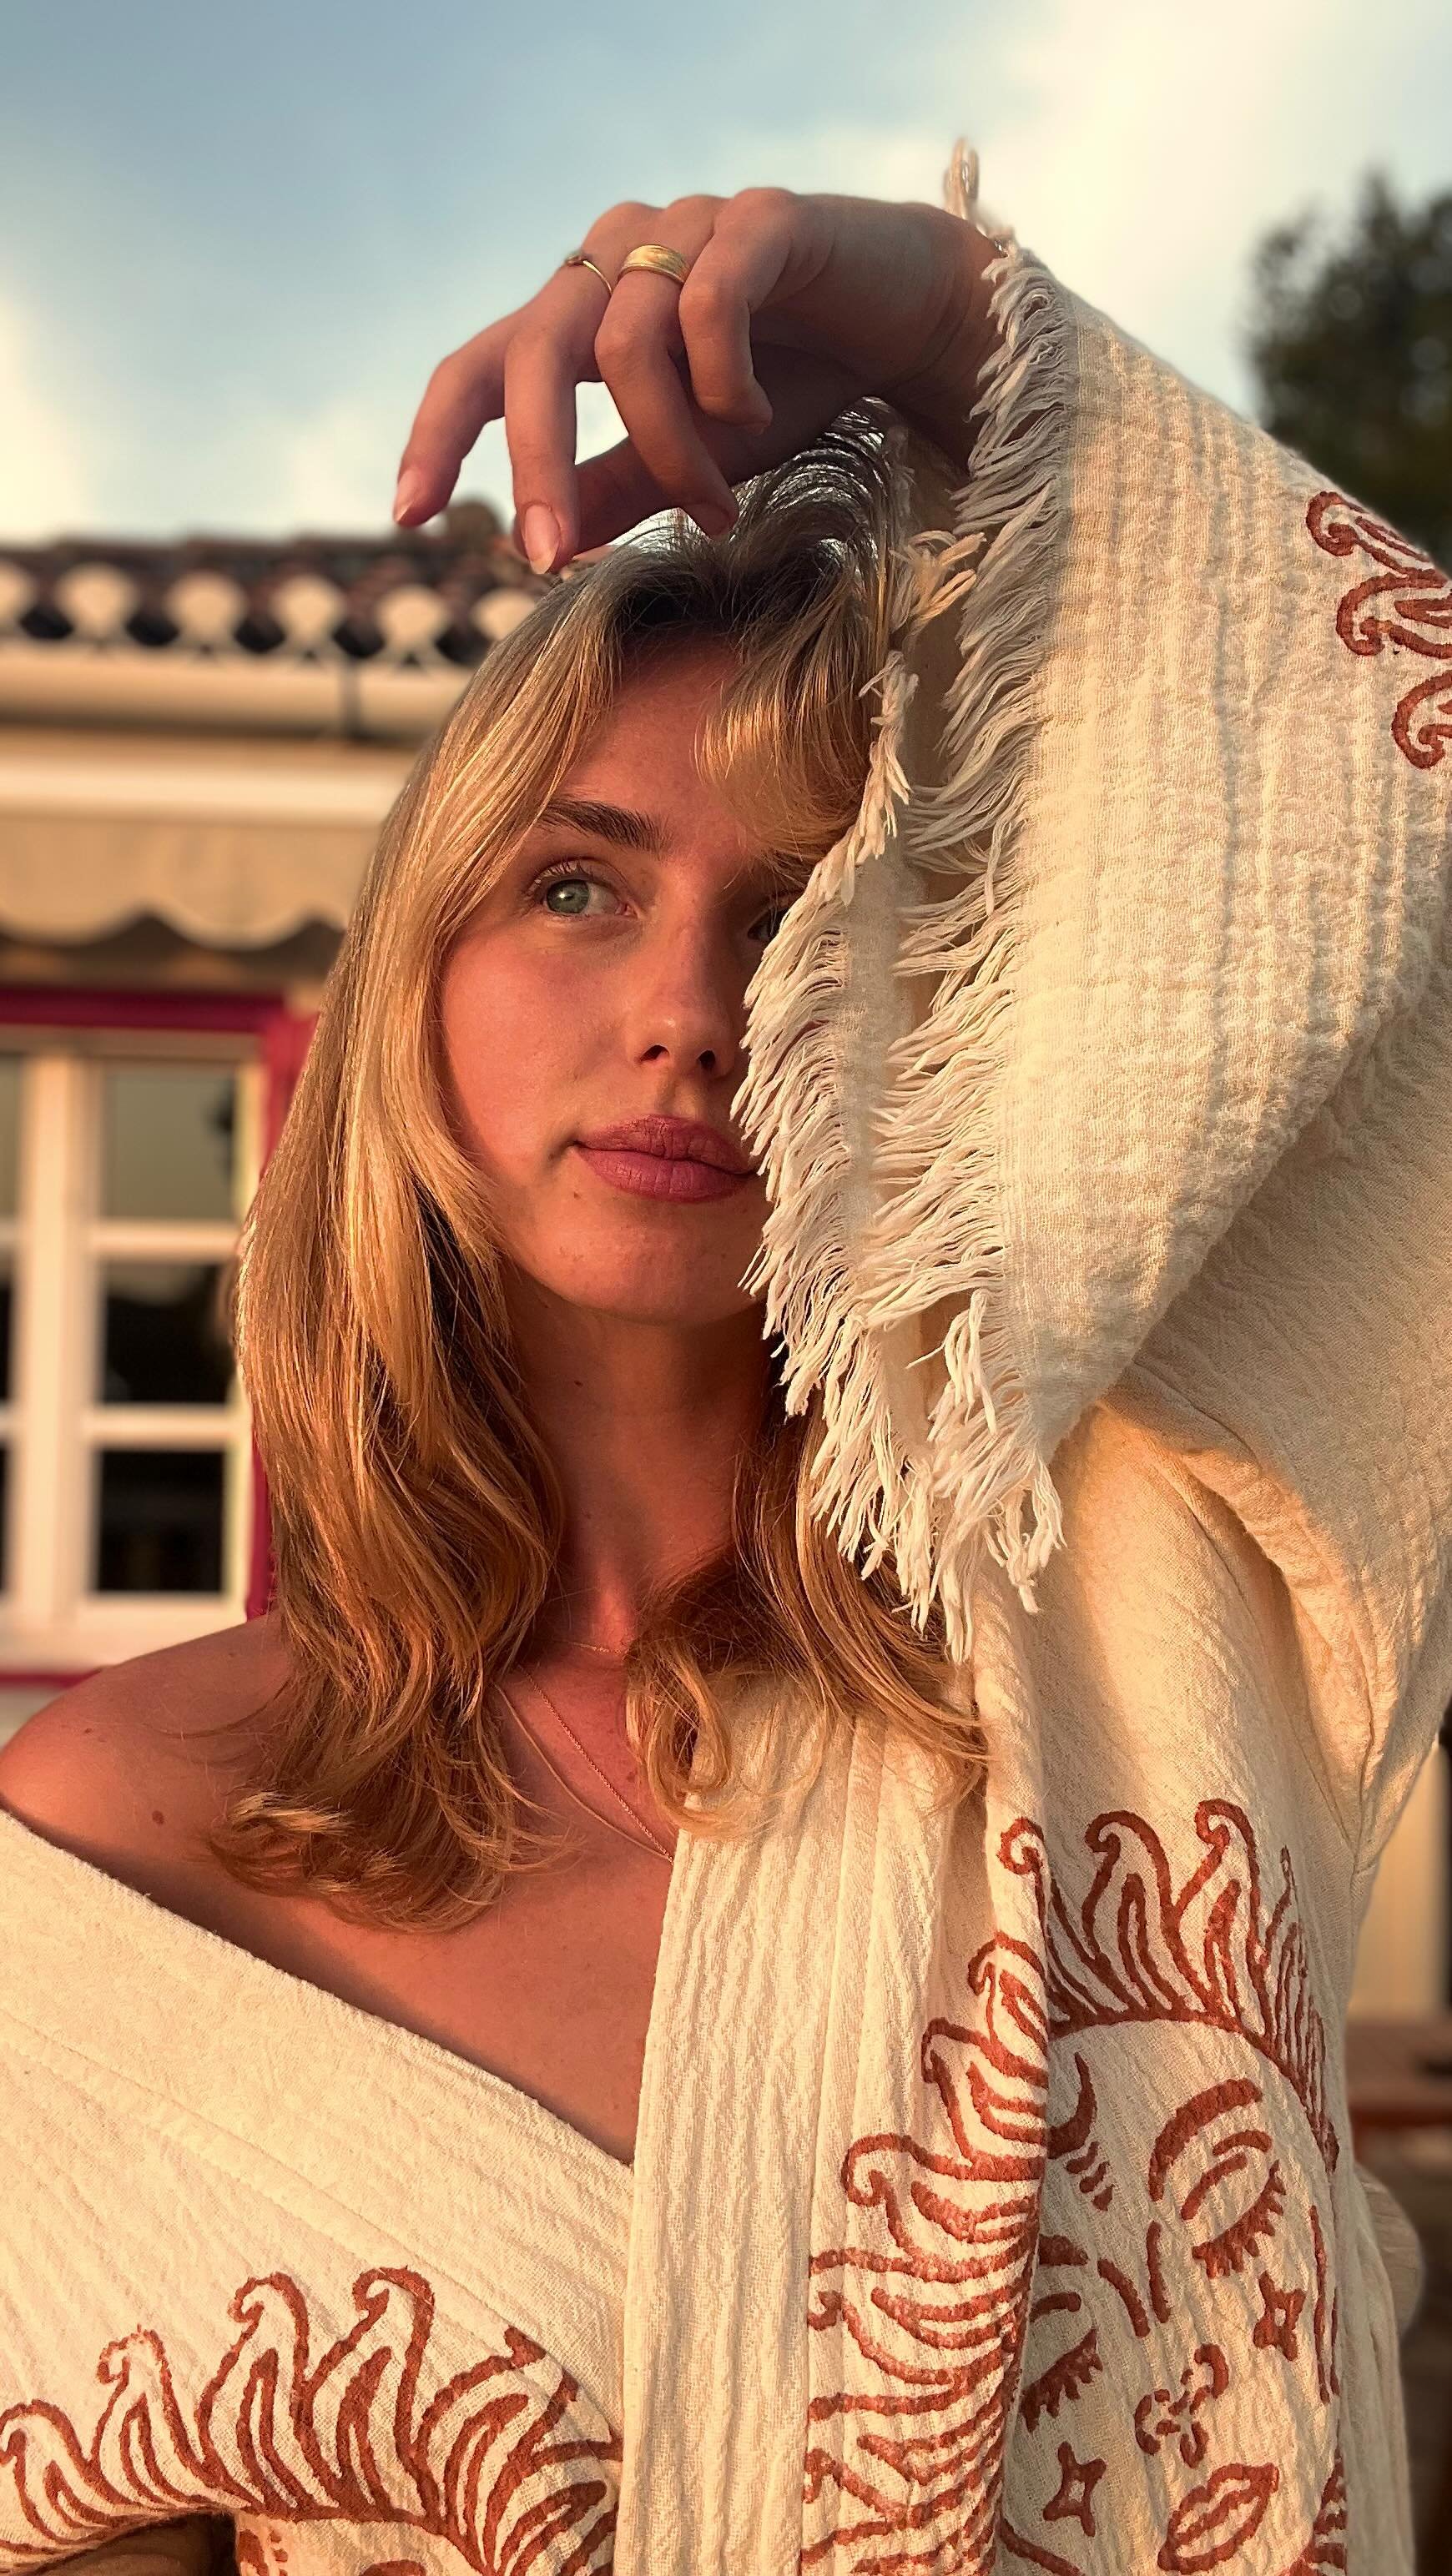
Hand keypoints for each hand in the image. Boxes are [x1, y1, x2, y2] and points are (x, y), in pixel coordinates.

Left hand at [392, 187, 998, 571]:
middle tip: (545, 559)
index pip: (481, 362)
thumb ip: (615, 488)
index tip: (407, 512)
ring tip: (720, 500)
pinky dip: (724, 382)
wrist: (908, 324)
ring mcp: (683, 227)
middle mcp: (617, 255)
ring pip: (629, 347)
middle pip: (535, 353)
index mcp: (583, 310)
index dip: (436, 433)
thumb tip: (539, 541)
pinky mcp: (759, 218)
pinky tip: (758, 413)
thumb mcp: (691, 457)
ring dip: (670, 448)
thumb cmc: (791, 385)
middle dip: (534, 463)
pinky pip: (709, 303)